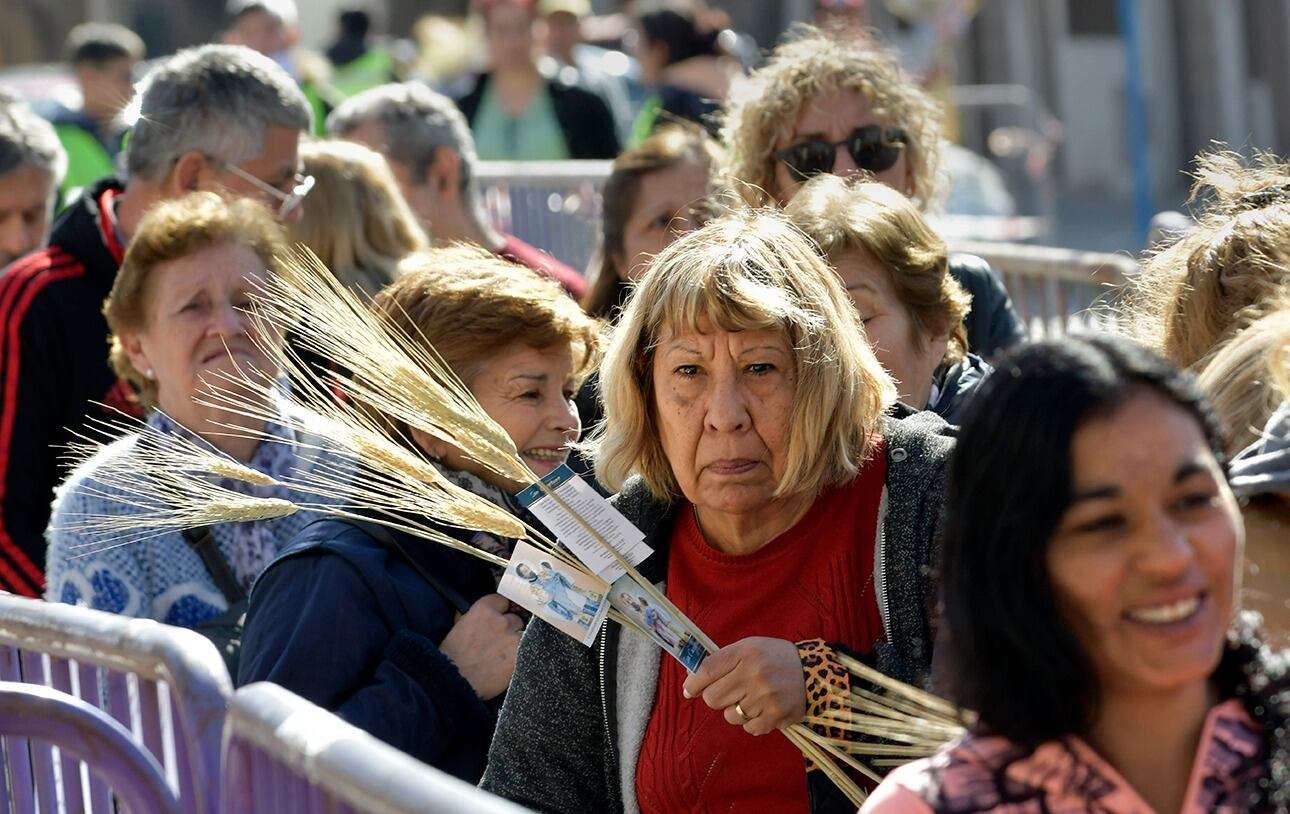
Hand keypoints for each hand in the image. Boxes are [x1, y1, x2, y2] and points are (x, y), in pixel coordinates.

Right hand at [439, 593, 522, 700]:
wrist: (453, 681)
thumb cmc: (451, 657)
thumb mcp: (461, 626)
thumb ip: (479, 618)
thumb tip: (490, 618)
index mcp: (484, 609)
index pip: (503, 601)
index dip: (502, 611)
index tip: (502, 617)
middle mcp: (501, 620)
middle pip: (516, 618)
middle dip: (510, 629)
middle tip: (500, 642)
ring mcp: (513, 638)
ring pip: (524, 635)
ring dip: (517, 644)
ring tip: (503, 656)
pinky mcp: (520, 656)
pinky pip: (526, 652)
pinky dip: (519, 658)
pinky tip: (507, 666)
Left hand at [681, 637, 805, 735]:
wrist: (814, 672)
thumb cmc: (775, 658)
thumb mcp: (750, 647)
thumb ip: (722, 660)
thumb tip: (691, 677)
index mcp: (745, 652)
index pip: (707, 670)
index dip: (693, 683)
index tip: (689, 689)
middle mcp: (753, 674)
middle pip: (713, 698)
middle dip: (716, 697)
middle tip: (729, 692)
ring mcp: (764, 697)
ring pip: (730, 715)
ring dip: (736, 710)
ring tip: (752, 699)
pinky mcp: (775, 717)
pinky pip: (748, 728)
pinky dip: (752, 722)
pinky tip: (763, 709)